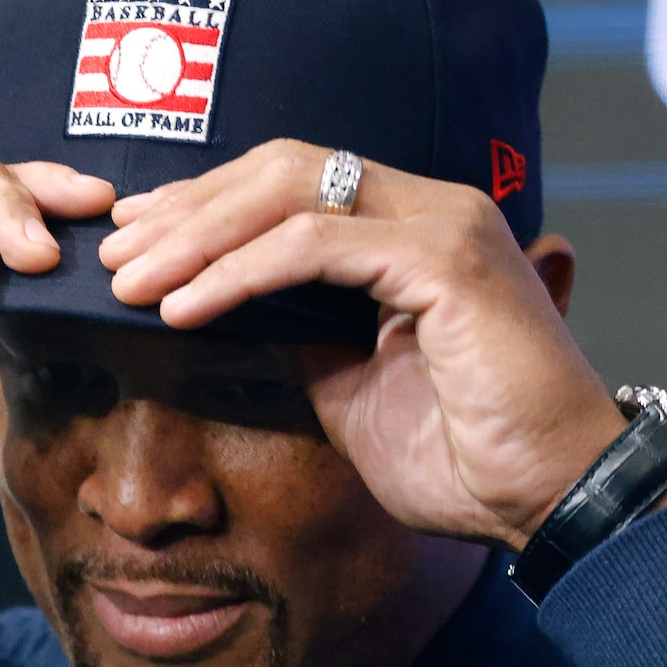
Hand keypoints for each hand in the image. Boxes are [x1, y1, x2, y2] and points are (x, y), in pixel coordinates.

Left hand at [94, 140, 627, 547]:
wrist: (552, 498)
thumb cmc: (469, 456)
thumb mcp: (352, 385)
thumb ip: (300, 334)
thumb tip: (226, 310)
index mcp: (413, 229)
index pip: (293, 183)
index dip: (206, 206)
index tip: (135, 245)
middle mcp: (431, 208)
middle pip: (282, 168)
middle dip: (186, 208)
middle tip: (114, 253)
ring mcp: (442, 225)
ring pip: (291, 192)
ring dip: (197, 235)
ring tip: (132, 281)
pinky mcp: (444, 260)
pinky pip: (314, 246)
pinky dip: (239, 272)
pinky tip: (184, 308)